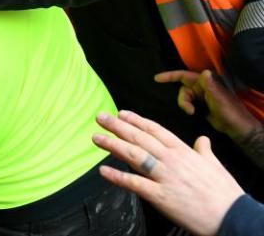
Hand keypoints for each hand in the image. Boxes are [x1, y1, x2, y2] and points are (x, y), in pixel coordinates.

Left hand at [93, 110, 243, 235]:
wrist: (233, 217)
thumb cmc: (224, 192)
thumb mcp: (215, 166)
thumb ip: (204, 151)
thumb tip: (203, 139)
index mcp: (184, 152)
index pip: (156, 131)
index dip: (137, 120)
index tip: (121, 112)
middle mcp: (172, 160)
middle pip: (140, 138)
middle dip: (118, 126)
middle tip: (100, 117)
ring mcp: (165, 177)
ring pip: (135, 156)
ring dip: (113, 145)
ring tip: (96, 137)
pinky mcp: (161, 196)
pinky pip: (135, 184)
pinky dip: (118, 177)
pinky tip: (103, 171)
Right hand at [155, 70, 261, 141]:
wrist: (235, 127)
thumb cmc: (229, 111)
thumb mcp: (219, 99)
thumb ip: (210, 86)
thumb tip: (205, 72)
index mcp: (204, 83)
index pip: (184, 75)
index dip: (170, 76)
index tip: (156, 78)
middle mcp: (201, 88)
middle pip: (182, 89)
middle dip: (182, 99)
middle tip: (189, 110)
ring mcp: (200, 97)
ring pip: (184, 98)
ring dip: (185, 105)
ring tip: (193, 113)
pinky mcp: (199, 106)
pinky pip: (187, 104)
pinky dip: (186, 108)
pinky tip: (192, 113)